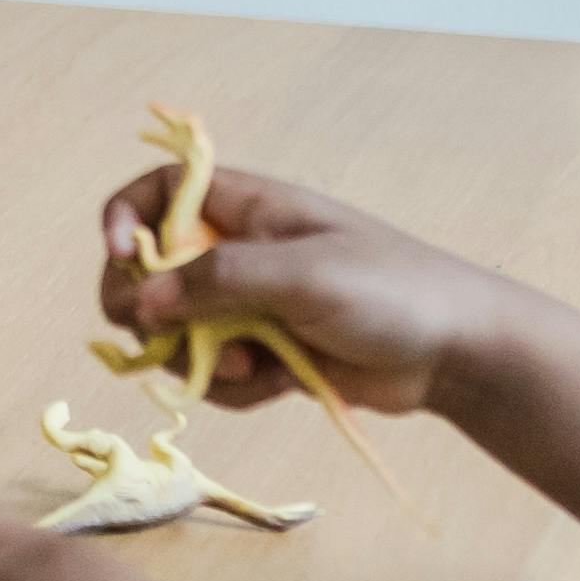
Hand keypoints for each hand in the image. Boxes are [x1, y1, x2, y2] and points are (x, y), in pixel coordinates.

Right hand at [99, 155, 501, 416]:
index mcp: (249, 209)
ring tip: (253, 366)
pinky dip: (234, 387)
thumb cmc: (392, 290)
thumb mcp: (303, 274)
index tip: (122, 258)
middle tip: (157, 336)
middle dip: (146, 309)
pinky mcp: (266, 355)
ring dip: (198, 358)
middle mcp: (240, 253)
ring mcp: (251, 307)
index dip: (126, 220)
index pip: (161, 193)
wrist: (457, 353)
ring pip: (177, 333)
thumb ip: (217, 282)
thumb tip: (139, 302)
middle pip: (149, 272)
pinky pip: (215, 375)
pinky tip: (277, 385)